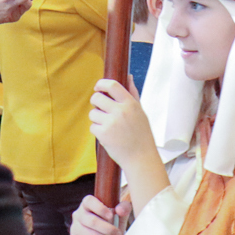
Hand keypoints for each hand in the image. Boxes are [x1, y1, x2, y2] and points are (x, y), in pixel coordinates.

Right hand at [70, 195, 130, 234]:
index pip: (89, 201)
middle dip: (109, 230)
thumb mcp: (118, 215)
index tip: (111, 215)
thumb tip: (120, 210)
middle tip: (118, 234)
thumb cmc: (110, 225)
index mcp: (87, 204)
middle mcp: (78, 215)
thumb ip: (123, 208)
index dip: (100, 208)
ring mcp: (75, 229)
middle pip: (92, 221)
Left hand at [88, 78, 169, 211]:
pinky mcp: (103, 134)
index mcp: (130, 103)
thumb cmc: (141, 134)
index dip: (102, 83)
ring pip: (92, 113)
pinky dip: (97, 130)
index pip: (112, 85)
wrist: (141, 157)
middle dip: (95, 101)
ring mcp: (111, 123)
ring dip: (96, 118)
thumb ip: (133, 94)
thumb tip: (128, 76)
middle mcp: (120, 111)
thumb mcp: (141, 112)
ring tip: (107, 125)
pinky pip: (92, 127)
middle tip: (100, 107)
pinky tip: (107, 135)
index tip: (98, 86)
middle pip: (97, 97)